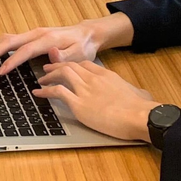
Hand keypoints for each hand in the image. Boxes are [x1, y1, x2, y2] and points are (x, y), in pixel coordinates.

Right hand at [0, 13, 133, 74]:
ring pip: (5, 39)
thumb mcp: (79, 55)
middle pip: (9, 42)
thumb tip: (51, 54)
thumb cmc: (83, 47)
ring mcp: (31, 33)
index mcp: (47, 40)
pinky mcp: (29, 36)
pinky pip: (8, 38)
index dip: (11, 61)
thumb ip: (65, 56)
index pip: (24, 51)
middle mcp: (36, 34)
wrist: (86, 34)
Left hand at [35, 60, 157, 141]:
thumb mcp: (140, 94)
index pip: (86, 64)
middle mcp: (93, 79)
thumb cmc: (141, 108)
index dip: (74, 65)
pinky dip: (45, 91)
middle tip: (48, 69)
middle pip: (71, 66)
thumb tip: (142, 96)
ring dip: (49, 75)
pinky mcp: (79, 104)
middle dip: (57, 66)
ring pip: (61, 74)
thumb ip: (136, 93)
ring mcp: (85, 90)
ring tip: (41, 79)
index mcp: (107, 75)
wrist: (139, 116)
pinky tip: (38, 93)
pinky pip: (57, 92)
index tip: (67, 66)